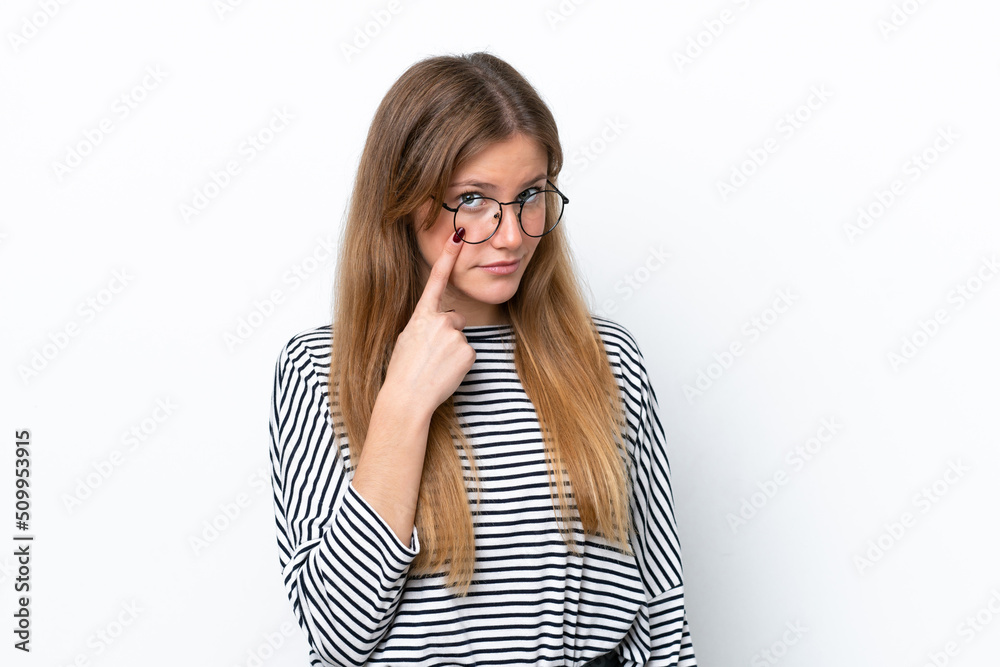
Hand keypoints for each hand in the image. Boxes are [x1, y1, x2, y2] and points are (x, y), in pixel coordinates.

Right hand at [382, 228, 475, 415]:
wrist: (406, 397)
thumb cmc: (402, 372)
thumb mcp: (406, 340)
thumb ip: (423, 326)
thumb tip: (436, 325)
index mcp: (420, 316)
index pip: (436, 280)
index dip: (448, 256)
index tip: (458, 235)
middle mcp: (439, 321)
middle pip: (454, 319)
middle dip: (448, 333)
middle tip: (432, 354)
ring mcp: (454, 336)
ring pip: (460, 339)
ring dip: (452, 351)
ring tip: (436, 366)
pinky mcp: (467, 352)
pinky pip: (468, 354)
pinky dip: (459, 364)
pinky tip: (446, 372)